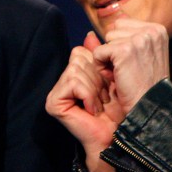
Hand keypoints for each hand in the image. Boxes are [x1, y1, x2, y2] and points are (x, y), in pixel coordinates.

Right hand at [46, 32, 126, 157]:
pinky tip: (92, 109)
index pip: (81, 52)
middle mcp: (60, 82)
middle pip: (78, 58)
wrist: (117, 136)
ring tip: (99, 104)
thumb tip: (90, 35)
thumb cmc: (118, 110)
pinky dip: (88, 94)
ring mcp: (54, 93)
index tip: (108, 88)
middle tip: (104, 98)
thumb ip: (99, 56)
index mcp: (72, 74)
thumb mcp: (111, 77)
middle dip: (97, 78)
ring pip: (76, 69)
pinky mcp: (53, 102)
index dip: (99, 67)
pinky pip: (74, 82)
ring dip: (94, 88)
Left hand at [92, 18, 170, 112]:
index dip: (121, 44)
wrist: (150, 106)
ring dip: (107, 59)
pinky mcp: (124, 50)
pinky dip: (101, 67)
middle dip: (113, 50)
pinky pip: (98, 52)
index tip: (133, 62)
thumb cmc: (144, 84)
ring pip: (105, 40)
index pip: (122, 23)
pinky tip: (115, 77)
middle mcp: (151, 30)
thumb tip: (108, 19)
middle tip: (127, 69)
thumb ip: (128, 35)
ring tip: (123, 73)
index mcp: (157, 29)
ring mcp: (138, 39)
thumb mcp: (142, 54)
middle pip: (112, 30)